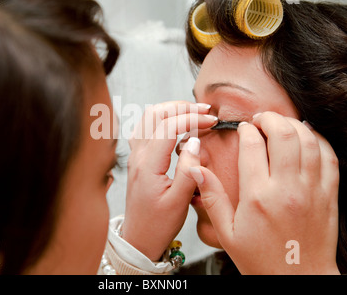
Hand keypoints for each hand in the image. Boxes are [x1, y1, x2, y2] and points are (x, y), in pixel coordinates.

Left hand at [121, 101, 217, 260]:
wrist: (138, 239)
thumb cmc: (157, 225)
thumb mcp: (179, 202)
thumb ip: (189, 170)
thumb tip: (195, 142)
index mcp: (148, 165)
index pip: (169, 126)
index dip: (192, 118)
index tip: (211, 120)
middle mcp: (137, 156)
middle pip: (155, 114)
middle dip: (182, 107)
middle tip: (205, 111)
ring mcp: (134, 156)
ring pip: (148, 117)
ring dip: (171, 110)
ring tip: (193, 114)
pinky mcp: (137, 159)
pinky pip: (145, 128)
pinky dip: (162, 120)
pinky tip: (175, 127)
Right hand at [190, 112, 339, 273]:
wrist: (298, 280)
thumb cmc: (261, 260)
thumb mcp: (227, 232)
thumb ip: (211, 197)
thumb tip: (195, 168)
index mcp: (257, 197)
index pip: (252, 145)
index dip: (245, 129)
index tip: (242, 129)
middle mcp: (286, 189)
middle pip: (283, 134)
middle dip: (270, 118)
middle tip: (261, 120)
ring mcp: (311, 190)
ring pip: (308, 140)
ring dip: (294, 125)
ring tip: (281, 125)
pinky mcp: (327, 195)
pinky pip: (328, 157)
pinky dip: (318, 141)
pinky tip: (306, 139)